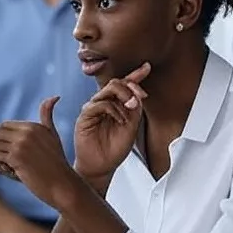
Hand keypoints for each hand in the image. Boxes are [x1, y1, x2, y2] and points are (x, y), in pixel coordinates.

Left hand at [0, 97, 84, 209]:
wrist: (62, 184)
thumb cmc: (56, 161)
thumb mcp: (52, 135)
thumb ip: (47, 116)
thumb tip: (54, 96)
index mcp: (33, 126)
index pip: (4, 126)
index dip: (2, 138)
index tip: (8, 149)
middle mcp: (26, 132)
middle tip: (3, 157)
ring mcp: (21, 145)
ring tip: (6, 164)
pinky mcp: (16, 158)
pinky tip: (10, 170)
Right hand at [73, 63, 149, 182]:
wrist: (101, 166)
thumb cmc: (115, 148)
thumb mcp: (132, 127)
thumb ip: (135, 109)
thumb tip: (137, 93)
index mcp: (116, 105)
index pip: (125, 85)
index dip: (136, 74)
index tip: (147, 66)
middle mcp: (104, 103)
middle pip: (116, 82)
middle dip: (131, 86)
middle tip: (140, 97)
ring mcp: (94, 108)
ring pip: (108, 89)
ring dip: (124, 96)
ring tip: (131, 109)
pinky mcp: (85, 116)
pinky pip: (100, 104)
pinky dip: (113, 109)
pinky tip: (120, 120)